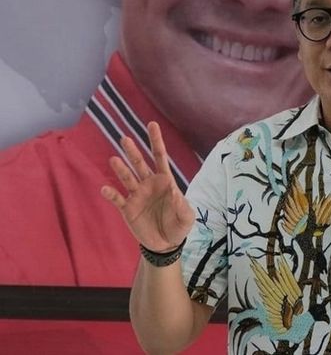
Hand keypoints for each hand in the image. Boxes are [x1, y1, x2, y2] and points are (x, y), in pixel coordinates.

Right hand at [101, 121, 194, 251]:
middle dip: (133, 152)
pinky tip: (105, 188)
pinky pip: (118, 199)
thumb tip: (174, 192)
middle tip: (125, 138)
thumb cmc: (179, 226)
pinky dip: (111, 194)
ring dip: (121, 169)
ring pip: (127, 178)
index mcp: (165, 181)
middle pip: (140, 164)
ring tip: (114, 159)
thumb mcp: (187, 217)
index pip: (160, 157)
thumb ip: (182, 205)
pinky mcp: (128, 208)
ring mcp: (137, 195)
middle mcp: (149, 184)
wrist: (165, 244)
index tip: (152, 124)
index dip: (156, 141)